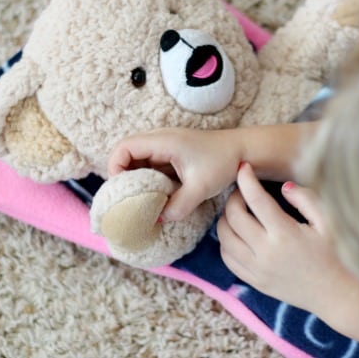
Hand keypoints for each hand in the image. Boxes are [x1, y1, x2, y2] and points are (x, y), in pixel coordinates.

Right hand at [108, 128, 240, 220]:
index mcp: (163, 141)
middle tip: (128, 200)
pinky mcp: (172, 155)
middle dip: (123, 177)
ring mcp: (165, 147)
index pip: (124, 147)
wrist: (244, 151)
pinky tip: (157, 197)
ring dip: (136, 180)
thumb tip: (158, 219)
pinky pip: (151, 166)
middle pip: (126, 154)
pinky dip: (148, 180)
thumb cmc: (224, 162)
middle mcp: (160, 140)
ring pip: (138, 161)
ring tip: (142, 201)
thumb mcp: (201, 187)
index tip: (122, 191)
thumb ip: (178, 205)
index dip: (115, 168)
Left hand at [217, 162, 349, 311]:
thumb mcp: (328, 222)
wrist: (339, 296)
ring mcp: (257, 270)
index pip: (255, 199)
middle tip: (244, 190)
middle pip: (233, 217)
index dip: (246, 179)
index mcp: (285, 234)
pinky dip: (226, 242)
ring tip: (239, 210)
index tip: (244, 167)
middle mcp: (266, 253)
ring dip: (226, 219)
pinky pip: (228, 259)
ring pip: (224, 239)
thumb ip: (306, 199)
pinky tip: (238, 233)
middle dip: (234, 197)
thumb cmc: (338, 255)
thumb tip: (283, 187)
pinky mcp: (255, 282)